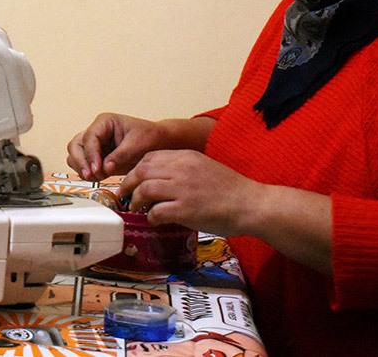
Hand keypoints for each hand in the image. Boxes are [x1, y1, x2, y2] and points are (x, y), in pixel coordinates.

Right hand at [66, 114, 214, 181]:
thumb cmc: (151, 137)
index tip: (97, 169)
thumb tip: (105, 167)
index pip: (89, 137)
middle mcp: (97, 132)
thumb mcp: (138, 144)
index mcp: (105, 122)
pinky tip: (98, 178)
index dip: (91, 154)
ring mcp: (95, 145)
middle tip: (91, 175)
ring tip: (96, 178)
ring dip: (82, 168)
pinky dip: (87, 173)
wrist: (160, 144)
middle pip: (76, 146)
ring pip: (75, 155)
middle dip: (81, 161)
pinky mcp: (97, 157)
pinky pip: (84, 165)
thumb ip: (120, 155)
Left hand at [118, 148, 334, 273]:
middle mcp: (182, 168)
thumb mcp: (205, 167)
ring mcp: (183, 188)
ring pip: (145, 189)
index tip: (133, 180)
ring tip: (138, 209)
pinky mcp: (186, 209)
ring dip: (137, 200)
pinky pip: (157, 211)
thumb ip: (184, 169)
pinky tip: (154, 220)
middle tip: (125, 196)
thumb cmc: (232, 189)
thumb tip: (162, 179)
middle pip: (142, 170)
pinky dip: (151, 216)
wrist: (252, 204)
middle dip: (128, 183)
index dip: (136, 168)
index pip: (150, 157)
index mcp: (186, 156)